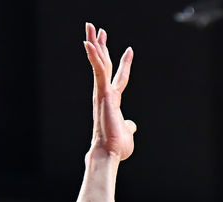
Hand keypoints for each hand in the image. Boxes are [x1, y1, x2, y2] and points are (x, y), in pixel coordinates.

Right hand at [84, 23, 134, 160]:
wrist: (108, 153)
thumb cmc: (116, 147)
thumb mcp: (128, 133)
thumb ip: (129, 126)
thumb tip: (132, 125)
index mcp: (113, 101)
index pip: (120, 78)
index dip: (124, 64)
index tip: (130, 50)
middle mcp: (106, 94)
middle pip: (104, 65)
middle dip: (102, 46)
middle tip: (98, 29)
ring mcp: (102, 93)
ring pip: (99, 63)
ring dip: (95, 44)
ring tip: (91, 27)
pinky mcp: (101, 93)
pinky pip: (98, 70)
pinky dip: (94, 56)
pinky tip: (89, 43)